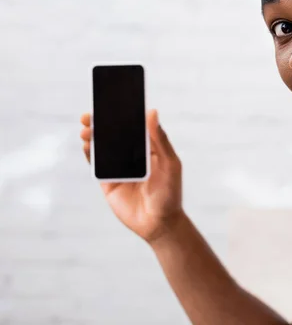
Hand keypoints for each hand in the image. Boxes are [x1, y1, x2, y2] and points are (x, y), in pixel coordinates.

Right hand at [80, 110, 183, 243]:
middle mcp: (133, 156)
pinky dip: (90, 154)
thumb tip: (152, 112)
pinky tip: (87, 144)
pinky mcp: (109, 181)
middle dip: (102, 124)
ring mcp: (120, 168)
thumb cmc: (170, 193)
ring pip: (104, 147)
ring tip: (86, 129)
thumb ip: (160, 140)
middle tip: (90, 115)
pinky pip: (97, 165)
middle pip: (115, 135)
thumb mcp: (170, 164)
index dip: (122, 114)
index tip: (111, 102)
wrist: (159, 223)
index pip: (134, 127)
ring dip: (93, 136)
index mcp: (150, 149)